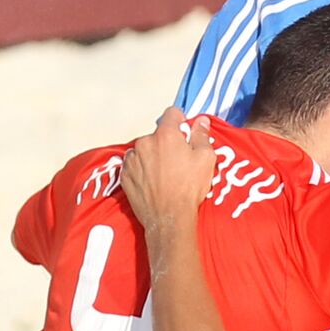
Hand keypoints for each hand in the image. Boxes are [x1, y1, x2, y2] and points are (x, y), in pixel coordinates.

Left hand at [122, 107, 216, 235]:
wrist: (169, 217)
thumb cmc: (188, 188)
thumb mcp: (205, 159)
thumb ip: (201, 135)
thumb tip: (200, 121)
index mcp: (165, 135)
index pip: (172, 113)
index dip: (181, 121)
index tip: (186, 132)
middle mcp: (145, 142)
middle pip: (158, 134)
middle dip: (168, 142)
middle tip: (179, 160)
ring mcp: (132, 159)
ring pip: (145, 149)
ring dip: (153, 155)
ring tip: (166, 173)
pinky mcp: (124, 175)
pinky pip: (135, 165)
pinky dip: (143, 169)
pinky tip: (155, 182)